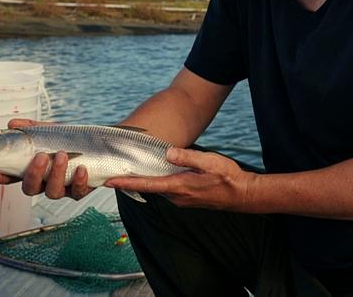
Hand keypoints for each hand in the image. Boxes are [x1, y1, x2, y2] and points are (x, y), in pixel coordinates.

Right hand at [0, 118, 93, 200]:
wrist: (99, 146)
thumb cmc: (68, 141)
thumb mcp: (50, 131)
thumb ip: (32, 129)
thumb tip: (13, 123)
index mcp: (32, 169)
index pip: (11, 176)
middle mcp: (44, 182)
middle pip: (30, 188)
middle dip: (34, 174)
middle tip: (41, 156)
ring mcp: (62, 188)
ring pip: (53, 192)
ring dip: (56, 174)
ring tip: (63, 155)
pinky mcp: (80, 190)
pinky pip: (78, 192)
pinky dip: (80, 181)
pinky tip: (82, 169)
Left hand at [104, 148, 253, 210]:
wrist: (243, 195)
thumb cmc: (228, 177)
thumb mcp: (209, 162)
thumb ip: (187, 157)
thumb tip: (167, 152)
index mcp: (180, 186)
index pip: (147, 184)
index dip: (127, 183)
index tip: (109, 182)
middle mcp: (177, 196)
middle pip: (149, 187)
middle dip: (132, 180)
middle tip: (114, 170)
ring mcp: (182, 200)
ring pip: (159, 188)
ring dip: (146, 180)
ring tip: (132, 169)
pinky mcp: (187, 199)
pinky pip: (168, 189)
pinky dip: (159, 182)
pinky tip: (158, 173)